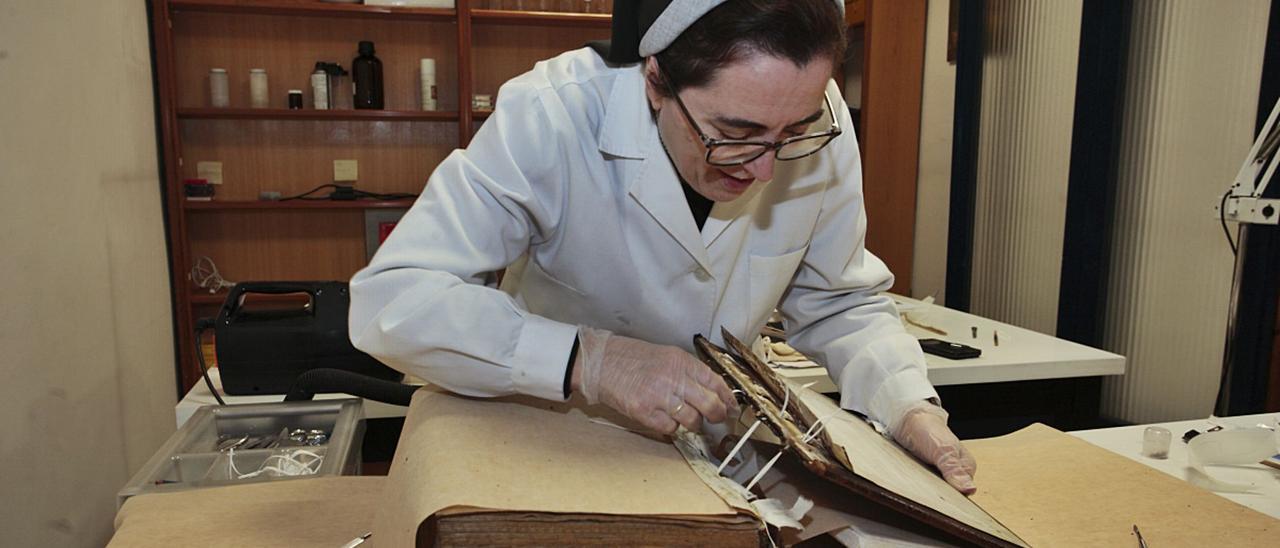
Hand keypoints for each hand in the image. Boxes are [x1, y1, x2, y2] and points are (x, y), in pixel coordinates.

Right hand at [574, 326, 736, 433]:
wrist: (600, 362)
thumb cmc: (632, 358)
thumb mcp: (665, 356)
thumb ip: (688, 372)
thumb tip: (712, 391)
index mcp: (681, 361)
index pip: (716, 383)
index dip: (728, 399)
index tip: (733, 409)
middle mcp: (673, 378)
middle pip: (710, 405)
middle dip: (718, 417)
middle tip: (717, 420)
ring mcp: (659, 396)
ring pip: (693, 421)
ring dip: (695, 425)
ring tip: (690, 422)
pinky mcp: (644, 412)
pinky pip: (670, 429)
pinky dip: (673, 429)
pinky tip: (667, 421)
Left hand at [891, 403, 976, 494]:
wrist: (910, 419)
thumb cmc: (929, 430)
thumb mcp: (944, 450)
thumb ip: (955, 470)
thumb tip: (970, 489)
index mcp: (966, 468)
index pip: (963, 495)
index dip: (951, 501)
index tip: (940, 503)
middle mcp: (955, 472)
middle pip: (949, 495)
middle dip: (938, 497)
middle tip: (926, 496)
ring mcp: (940, 473)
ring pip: (936, 491)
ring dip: (926, 492)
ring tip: (919, 491)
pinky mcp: (926, 473)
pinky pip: (924, 486)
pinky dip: (918, 487)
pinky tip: (913, 487)